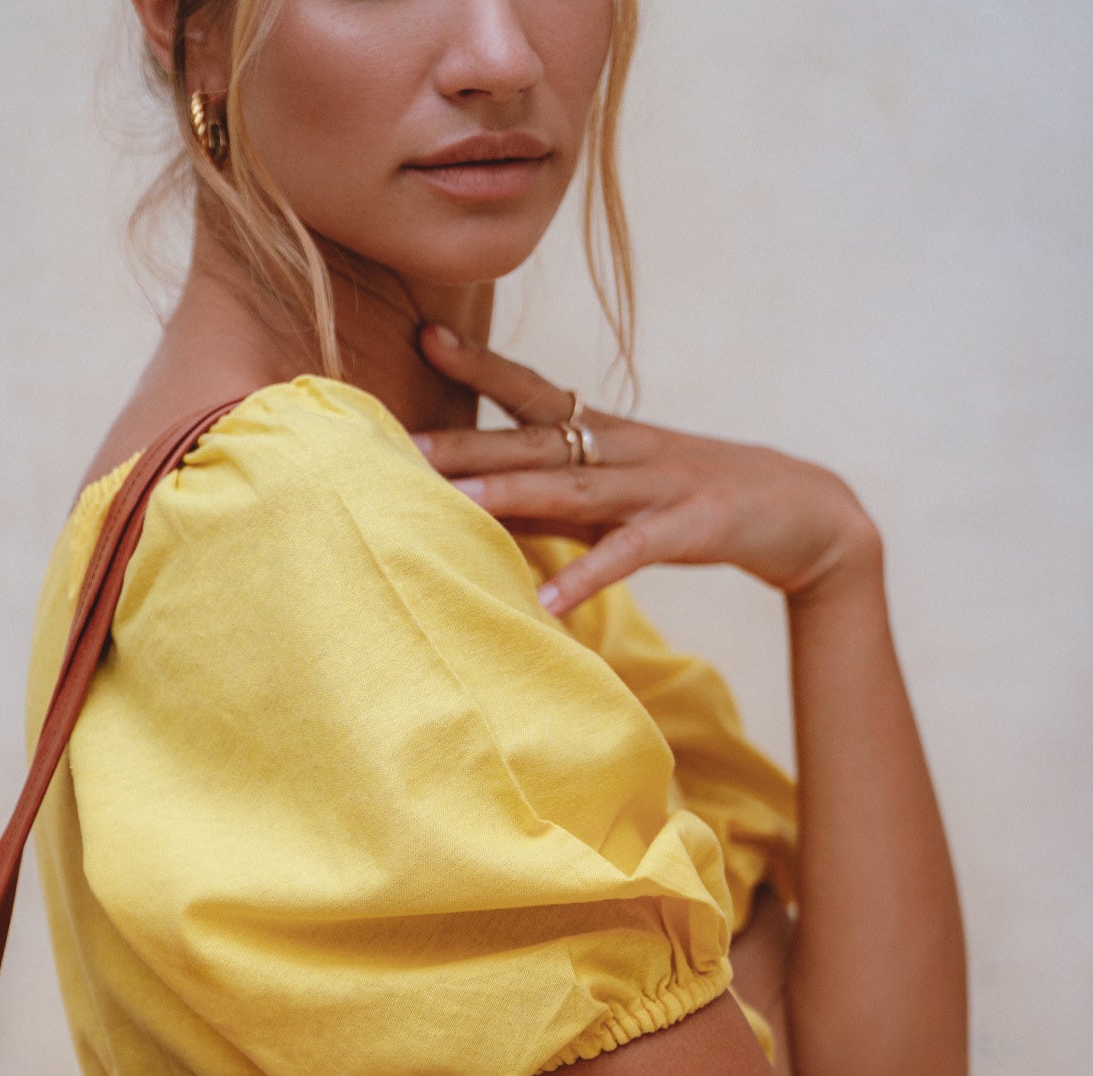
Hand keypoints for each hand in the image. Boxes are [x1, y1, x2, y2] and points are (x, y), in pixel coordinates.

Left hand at [413, 325, 879, 615]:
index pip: (536, 392)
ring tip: (452, 505)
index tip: (425, 338)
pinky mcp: (691, 527)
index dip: (483, 365)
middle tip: (404, 446)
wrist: (806, 513)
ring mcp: (660, 484)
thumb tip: (485, 504)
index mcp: (610, 434)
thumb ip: (560, 497)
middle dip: (470, 442)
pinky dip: (587, 577)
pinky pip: (630, 553)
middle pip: (537, 440)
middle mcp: (628, 448)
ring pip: (575, 485)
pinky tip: (546, 603)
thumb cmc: (700, 505)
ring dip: (512, 495)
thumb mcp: (624, 496)